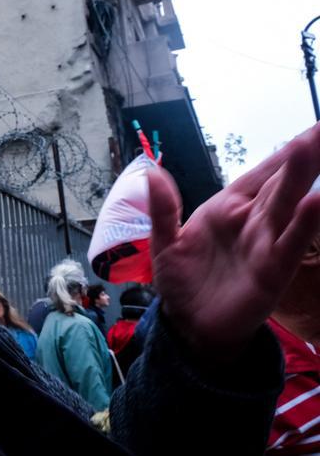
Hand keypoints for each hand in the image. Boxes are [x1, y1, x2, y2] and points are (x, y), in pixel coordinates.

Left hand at [148, 123, 319, 361]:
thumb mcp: (165, 243)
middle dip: (306, 155)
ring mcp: (266, 244)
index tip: (313, 128)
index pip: (262, 173)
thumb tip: (151, 172)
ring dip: (305, 177)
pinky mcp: (271, 271)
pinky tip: (318, 201)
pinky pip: (289, 244)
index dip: (285, 151)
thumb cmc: (183, 282)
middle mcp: (254, 221)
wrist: (189, 326)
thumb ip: (162, 209)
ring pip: (289, 204)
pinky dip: (304, 223)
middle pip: (283, 182)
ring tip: (317, 147)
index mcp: (228, 207)